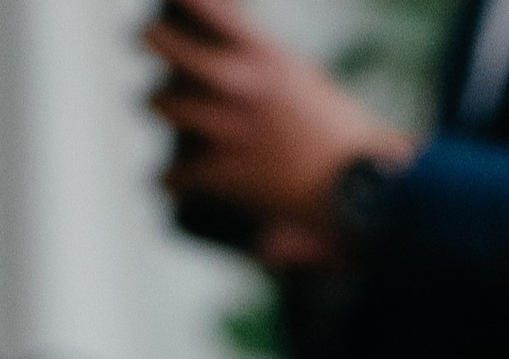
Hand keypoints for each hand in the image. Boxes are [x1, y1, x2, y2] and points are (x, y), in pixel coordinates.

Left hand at [143, 0, 414, 269]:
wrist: (365, 191)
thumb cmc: (348, 141)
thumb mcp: (308, 86)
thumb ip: (269, 72)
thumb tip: (242, 67)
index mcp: (268, 57)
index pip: (213, 6)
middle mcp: (242, 84)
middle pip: (170, 46)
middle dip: (152, 38)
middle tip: (143, 38)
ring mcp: (230, 128)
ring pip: (166, 104)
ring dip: (159, 103)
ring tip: (159, 104)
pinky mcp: (226, 174)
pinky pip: (179, 173)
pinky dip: (172, 179)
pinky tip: (170, 180)